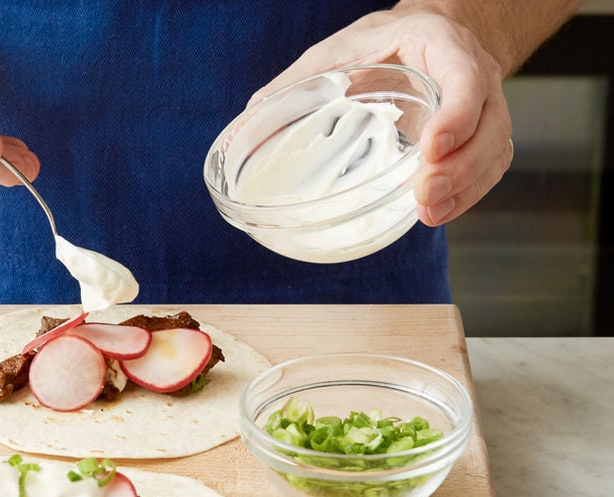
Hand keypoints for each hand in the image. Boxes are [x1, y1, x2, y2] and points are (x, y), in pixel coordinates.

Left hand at [250, 10, 512, 225]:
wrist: (420, 37)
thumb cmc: (378, 45)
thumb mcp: (336, 51)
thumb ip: (298, 82)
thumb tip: (248, 119)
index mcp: (440, 45)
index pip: (465, 78)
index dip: (457, 115)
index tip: (431, 149)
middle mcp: (474, 75)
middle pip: (489, 125)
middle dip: (461, 167)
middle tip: (425, 196)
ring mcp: (484, 108)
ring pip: (494, 151)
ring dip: (465, 188)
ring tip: (429, 214)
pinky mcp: (480, 137)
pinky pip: (488, 168)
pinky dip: (467, 194)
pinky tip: (437, 213)